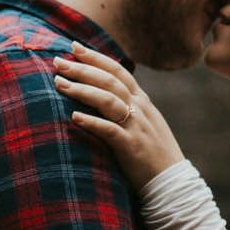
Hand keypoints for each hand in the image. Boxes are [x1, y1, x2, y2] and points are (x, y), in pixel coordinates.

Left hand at [54, 43, 185, 190]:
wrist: (172, 183)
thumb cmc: (153, 154)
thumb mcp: (144, 122)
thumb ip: (127, 106)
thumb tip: (103, 94)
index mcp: (142, 100)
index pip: (117, 70)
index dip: (96, 57)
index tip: (74, 46)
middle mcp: (140, 108)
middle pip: (109, 80)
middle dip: (83, 68)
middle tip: (58, 62)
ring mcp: (136, 126)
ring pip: (108, 99)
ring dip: (82, 89)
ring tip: (59, 84)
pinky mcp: (131, 146)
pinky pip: (109, 130)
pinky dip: (91, 122)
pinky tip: (73, 117)